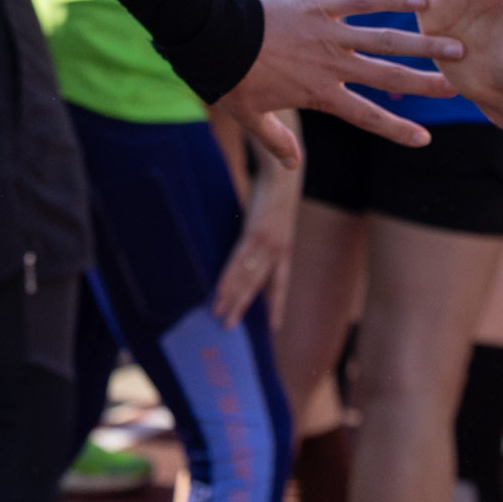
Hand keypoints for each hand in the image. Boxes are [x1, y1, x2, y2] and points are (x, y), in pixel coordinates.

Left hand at [211, 0, 464, 166]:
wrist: (211, 34)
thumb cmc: (228, 76)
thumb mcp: (249, 115)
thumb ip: (276, 140)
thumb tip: (293, 166)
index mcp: (318, 94)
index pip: (366, 117)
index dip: (397, 130)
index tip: (424, 140)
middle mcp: (331, 66)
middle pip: (388, 77)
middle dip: (426, 83)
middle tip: (459, 86)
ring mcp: (328, 33)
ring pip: (386, 40)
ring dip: (423, 43)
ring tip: (455, 45)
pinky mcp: (319, 5)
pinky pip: (361, 0)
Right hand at [212, 145, 297, 324]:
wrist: (282, 173)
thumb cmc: (275, 195)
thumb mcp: (273, 221)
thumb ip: (262, 237)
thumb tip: (249, 250)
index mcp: (285, 250)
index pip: (280, 285)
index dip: (276, 305)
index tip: (274, 326)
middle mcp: (278, 252)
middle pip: (257, 287)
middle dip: (243, 307)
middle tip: (229, 328)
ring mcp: (266, 244)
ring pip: (245, 278)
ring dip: (230, 297)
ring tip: (218, 313)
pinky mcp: (255, 234)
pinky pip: (237, 261)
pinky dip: (227, 278)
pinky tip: (219, 290)